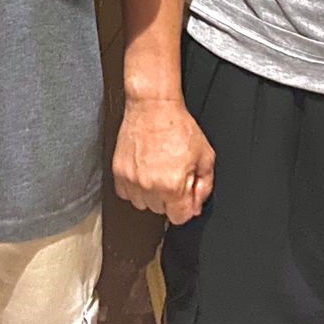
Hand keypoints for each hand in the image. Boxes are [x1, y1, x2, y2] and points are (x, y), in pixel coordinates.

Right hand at [113, 96, 214, 225]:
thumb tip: (196, 205)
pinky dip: (134, 186)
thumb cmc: (178, 126)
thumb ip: (204, 186)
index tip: (185, 194)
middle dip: (169, 197)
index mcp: (173, 185)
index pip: (179, 218)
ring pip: (142, 204)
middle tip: (172, 174)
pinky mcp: (118, 171)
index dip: (185, 206)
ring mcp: (131, 179)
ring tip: (157, 172)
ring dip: (150, 193)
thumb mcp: (205, 156)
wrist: (153, 106)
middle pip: (160, 211)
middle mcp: (149, 186)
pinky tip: (144, 171)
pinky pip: (125, 193)